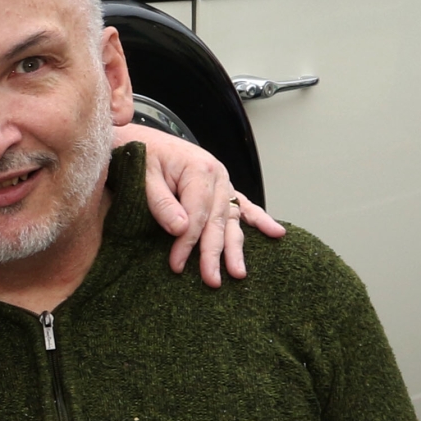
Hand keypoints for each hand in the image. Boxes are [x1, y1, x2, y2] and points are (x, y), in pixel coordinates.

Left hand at [116, 122, 284, 287]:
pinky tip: (276, 233)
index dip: (187, 241)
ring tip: (239, 273)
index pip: (197, 213)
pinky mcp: (224, 189)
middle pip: (218, 220)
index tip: (178, 264)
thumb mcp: (144, 176)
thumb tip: (181, 228)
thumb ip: (161, 202)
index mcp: (200, 168)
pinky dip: (260, 220)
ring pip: (232, 219)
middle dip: (214, 253)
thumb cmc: (144, 157)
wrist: (146, 141)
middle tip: (212, 280)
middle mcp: (218, 176)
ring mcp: (224, 183)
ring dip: (236, 248)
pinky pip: (245, 206)